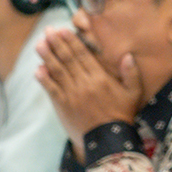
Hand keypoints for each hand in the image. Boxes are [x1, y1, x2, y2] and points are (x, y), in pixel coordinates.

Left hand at [34, 27, 145, 155]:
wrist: (108, 141)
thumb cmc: (122, 115)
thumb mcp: (133, 94)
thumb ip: (131, 74)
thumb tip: (128, 55)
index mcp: (100, 78)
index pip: (83, 55)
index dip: (72, 42)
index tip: (63, 30)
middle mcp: (84, 83)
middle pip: (68, 59)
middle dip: (56, 44)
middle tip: (47, 31)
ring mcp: (72, 95)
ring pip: (57, 72)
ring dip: (47, 57)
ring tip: (39, 45)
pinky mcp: (63, 106)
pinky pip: (51, 90)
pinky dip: (44, 79)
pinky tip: (37, 70)